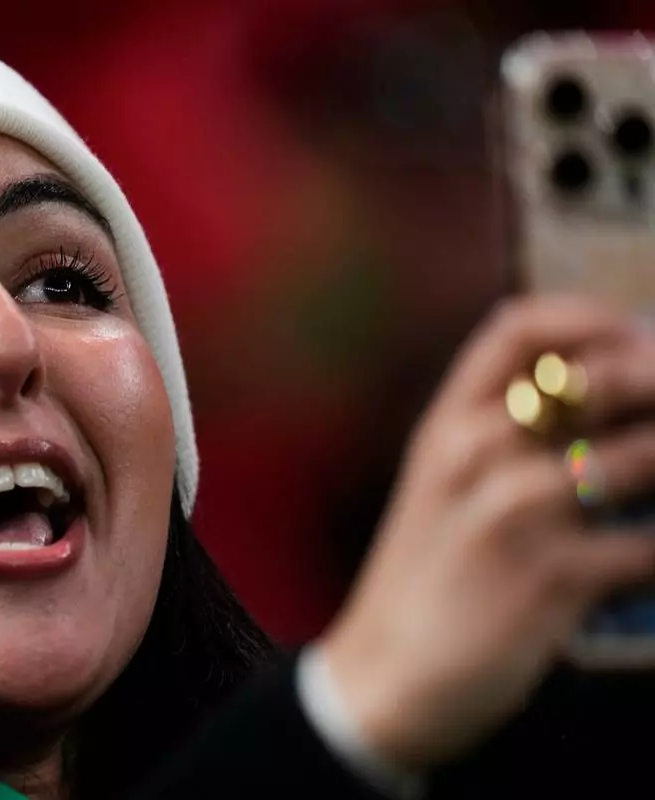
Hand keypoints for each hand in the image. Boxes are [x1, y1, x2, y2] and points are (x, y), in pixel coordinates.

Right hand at [318, 296, 654, 770]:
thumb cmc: (423, 576)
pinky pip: (647, 546)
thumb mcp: (438, 489)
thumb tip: (597, 400)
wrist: (385, 674)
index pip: (515, 328)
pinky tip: (648, 553)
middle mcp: (475, 455)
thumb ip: (497, 438)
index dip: (590, 317)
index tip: (634, 335)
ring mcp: (513, 515)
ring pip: (638, 456)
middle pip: (592, 377)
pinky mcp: (552, 579)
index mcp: (444, 426)